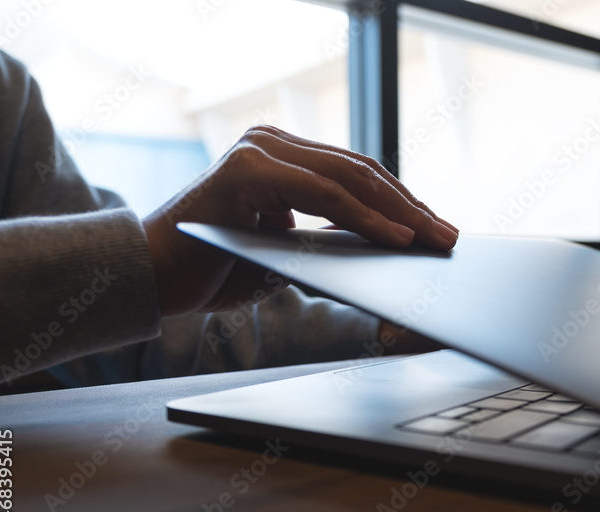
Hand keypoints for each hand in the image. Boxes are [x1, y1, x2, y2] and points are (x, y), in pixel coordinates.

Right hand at [141, 125, 457, 316]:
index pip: (356, 175)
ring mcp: (260, 151)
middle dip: (411, 208)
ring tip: (432, 239)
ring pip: (350, 178)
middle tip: (447, 236)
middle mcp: (272, 145)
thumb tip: (381, 244)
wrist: (152, 278)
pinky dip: (365, 217)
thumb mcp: (285, 251)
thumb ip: (325, 237)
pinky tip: (397, 238)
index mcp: (282, 159)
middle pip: (362, 172)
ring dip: (399, 213)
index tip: (436, 229)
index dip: (401, 203)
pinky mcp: (249, 170)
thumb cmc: (215, 268)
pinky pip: (324, 194)